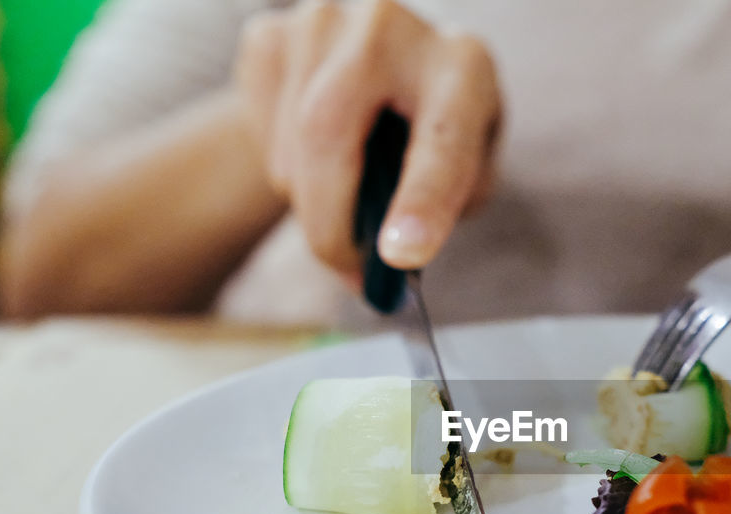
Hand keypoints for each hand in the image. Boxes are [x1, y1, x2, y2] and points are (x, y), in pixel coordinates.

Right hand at [234, 0, 501, 276]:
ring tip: (344, 200)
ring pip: (290, 145)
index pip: (440, 140)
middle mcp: (390, 26)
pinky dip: (283, 170)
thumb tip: (390, 260)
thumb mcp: (469, 166)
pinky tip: (315, 155)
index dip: (421, 202)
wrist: (386, 68)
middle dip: (329, 224)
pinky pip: (260, 133)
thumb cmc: (435, 129)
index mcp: (461, 65)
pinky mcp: (270, 34)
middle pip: (328, 133)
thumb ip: (442, 209)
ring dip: (308, 201)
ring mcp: (320, 21)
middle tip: (348, 272)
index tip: (402, 256)